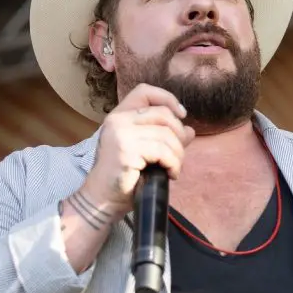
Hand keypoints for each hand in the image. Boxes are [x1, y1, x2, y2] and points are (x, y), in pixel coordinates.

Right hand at [82, 84, 195, 220]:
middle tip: (178, 156)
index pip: (145, 91)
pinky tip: (170, 174)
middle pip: (163, 114)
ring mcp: (121, 134)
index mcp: (120, 116)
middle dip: (179, 135)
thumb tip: (190, 130)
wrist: (102, 200)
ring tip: (173, 169)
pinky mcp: (126, 150)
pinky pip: (163, 151)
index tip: (182, 116)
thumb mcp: (146, 153)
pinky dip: (173, 164)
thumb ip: (165, 138)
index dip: (167, 99)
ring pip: (166, 134)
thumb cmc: (125, 178)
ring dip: (178, 155)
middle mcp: (118, 120)